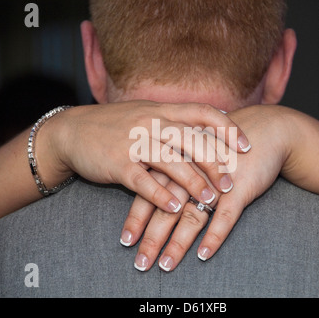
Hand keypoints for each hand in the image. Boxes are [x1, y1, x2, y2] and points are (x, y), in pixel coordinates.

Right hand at [37, 100, 250, 213]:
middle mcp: (151, 123)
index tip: (246, 145)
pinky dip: (160, 195)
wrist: (72, 130)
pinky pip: (143, 181)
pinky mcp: (117, 163)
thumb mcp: (146, 114)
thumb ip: (174, 119)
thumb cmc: (114, 126)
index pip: (203, 112)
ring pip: (172, 161)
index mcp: (162, 111)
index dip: (228, 128)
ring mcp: (134, 143)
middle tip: (232, 183)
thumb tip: (208, 124)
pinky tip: (175, 207)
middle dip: (215, 162)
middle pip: (192, 140)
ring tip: (211, 201)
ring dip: (194, 183)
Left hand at [121, 105, 295, 270]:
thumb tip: (152, 187)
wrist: (264, 129)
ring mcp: (214, 182)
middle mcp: (191, 172)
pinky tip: (204, 254)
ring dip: (177, 244)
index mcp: (176, 161)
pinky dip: (214, 236)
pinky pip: (225, 216)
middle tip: (141, 263)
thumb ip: (173, 165)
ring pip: (191, 216)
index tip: (126, 240)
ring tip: (166, 265)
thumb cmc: (224, 142)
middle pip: (166, 209)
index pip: (149, 193)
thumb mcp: (193, 148)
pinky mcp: (238, 188)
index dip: (137, 218)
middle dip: (152, 238)